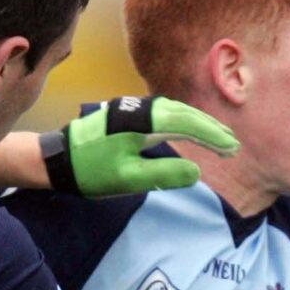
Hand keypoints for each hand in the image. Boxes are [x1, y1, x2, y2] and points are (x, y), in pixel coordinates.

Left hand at [43, 97, 238, 194]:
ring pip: (174, 112)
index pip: (186, 124)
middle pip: (183, 113)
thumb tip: (197, 171)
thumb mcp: (129, 179)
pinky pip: (163, 115)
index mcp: (141, 121)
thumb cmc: (91, 172)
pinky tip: (189, 131)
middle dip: (210, 128)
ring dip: (197, 124)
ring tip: (218, 138)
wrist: (57, 160)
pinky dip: (182, 123)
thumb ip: (164, 175)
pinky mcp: (126, 116)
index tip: (231, 149)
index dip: (212, 136)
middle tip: (233, 145)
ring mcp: (131, 110)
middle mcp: (138, 109)